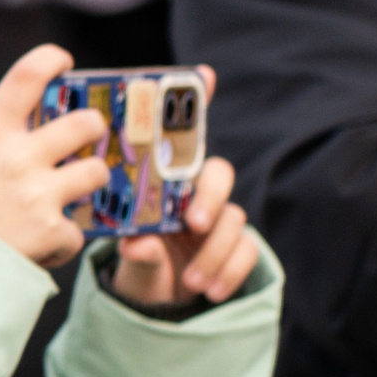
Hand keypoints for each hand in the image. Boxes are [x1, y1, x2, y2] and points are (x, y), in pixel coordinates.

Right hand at [0, 45, 108, 268]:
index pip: (27, 76)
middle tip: (86, 140)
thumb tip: (1, 147)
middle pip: (86, 123)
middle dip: (93, 130)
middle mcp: (17, 157)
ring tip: (72, 195)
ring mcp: (38, 194)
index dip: (51, 60)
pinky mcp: (51, 231)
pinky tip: (42, 246)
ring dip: (89, 183)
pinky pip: (77, 230)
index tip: (64, 62)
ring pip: (97, 172)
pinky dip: (62, 241)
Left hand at [109, 68, 259, 308]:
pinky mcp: (234, 248)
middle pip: (219, 174)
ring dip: (214, 251)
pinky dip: (230, 272)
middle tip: (193, 222)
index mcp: (167, 185)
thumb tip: (137, 244)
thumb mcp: (129, 258)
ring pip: (233, 219)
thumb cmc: (138, 263)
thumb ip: (136, 250)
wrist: (155, 301)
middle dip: (210, 195)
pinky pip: (247, 251)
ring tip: (192, 280)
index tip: (204, 75)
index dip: (197, 104)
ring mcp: (219, 219)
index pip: (184, 140)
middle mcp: (196, 194)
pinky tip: (210, 291)